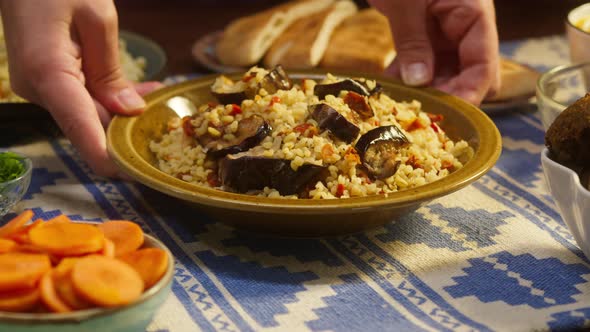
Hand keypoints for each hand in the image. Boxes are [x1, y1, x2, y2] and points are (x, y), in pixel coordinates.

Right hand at [0, 0, 161, 176]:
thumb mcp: (96, 17)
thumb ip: (111, 69)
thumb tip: (128, 111)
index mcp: (49, 75)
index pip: (83, 133)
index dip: (112, 160)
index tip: (142, 173)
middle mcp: (38, 89)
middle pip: (90, 125)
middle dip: (127, 129)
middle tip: (166, 122)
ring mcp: (39, 87)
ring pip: (88, 113)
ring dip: (122, 110)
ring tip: (156, 95)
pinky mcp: (44, 81)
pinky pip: (81, 98)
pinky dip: (108, 97)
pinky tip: (138, 91)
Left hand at [368, 0, 499, 104]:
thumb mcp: (406, 2)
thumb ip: (413, 41)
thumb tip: (418, 82)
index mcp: (474, 14)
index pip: (483, 66)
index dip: (467, 95)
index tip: (444, 115)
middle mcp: (463, 26)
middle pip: (468, 75)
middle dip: (445, 96)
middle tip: (417, 113)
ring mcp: (442, 29)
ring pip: (441, 72)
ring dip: (421, 90)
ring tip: (398, 106)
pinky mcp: (420, 30)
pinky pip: (417, 61)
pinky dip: (403, 76)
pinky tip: (385, 90)